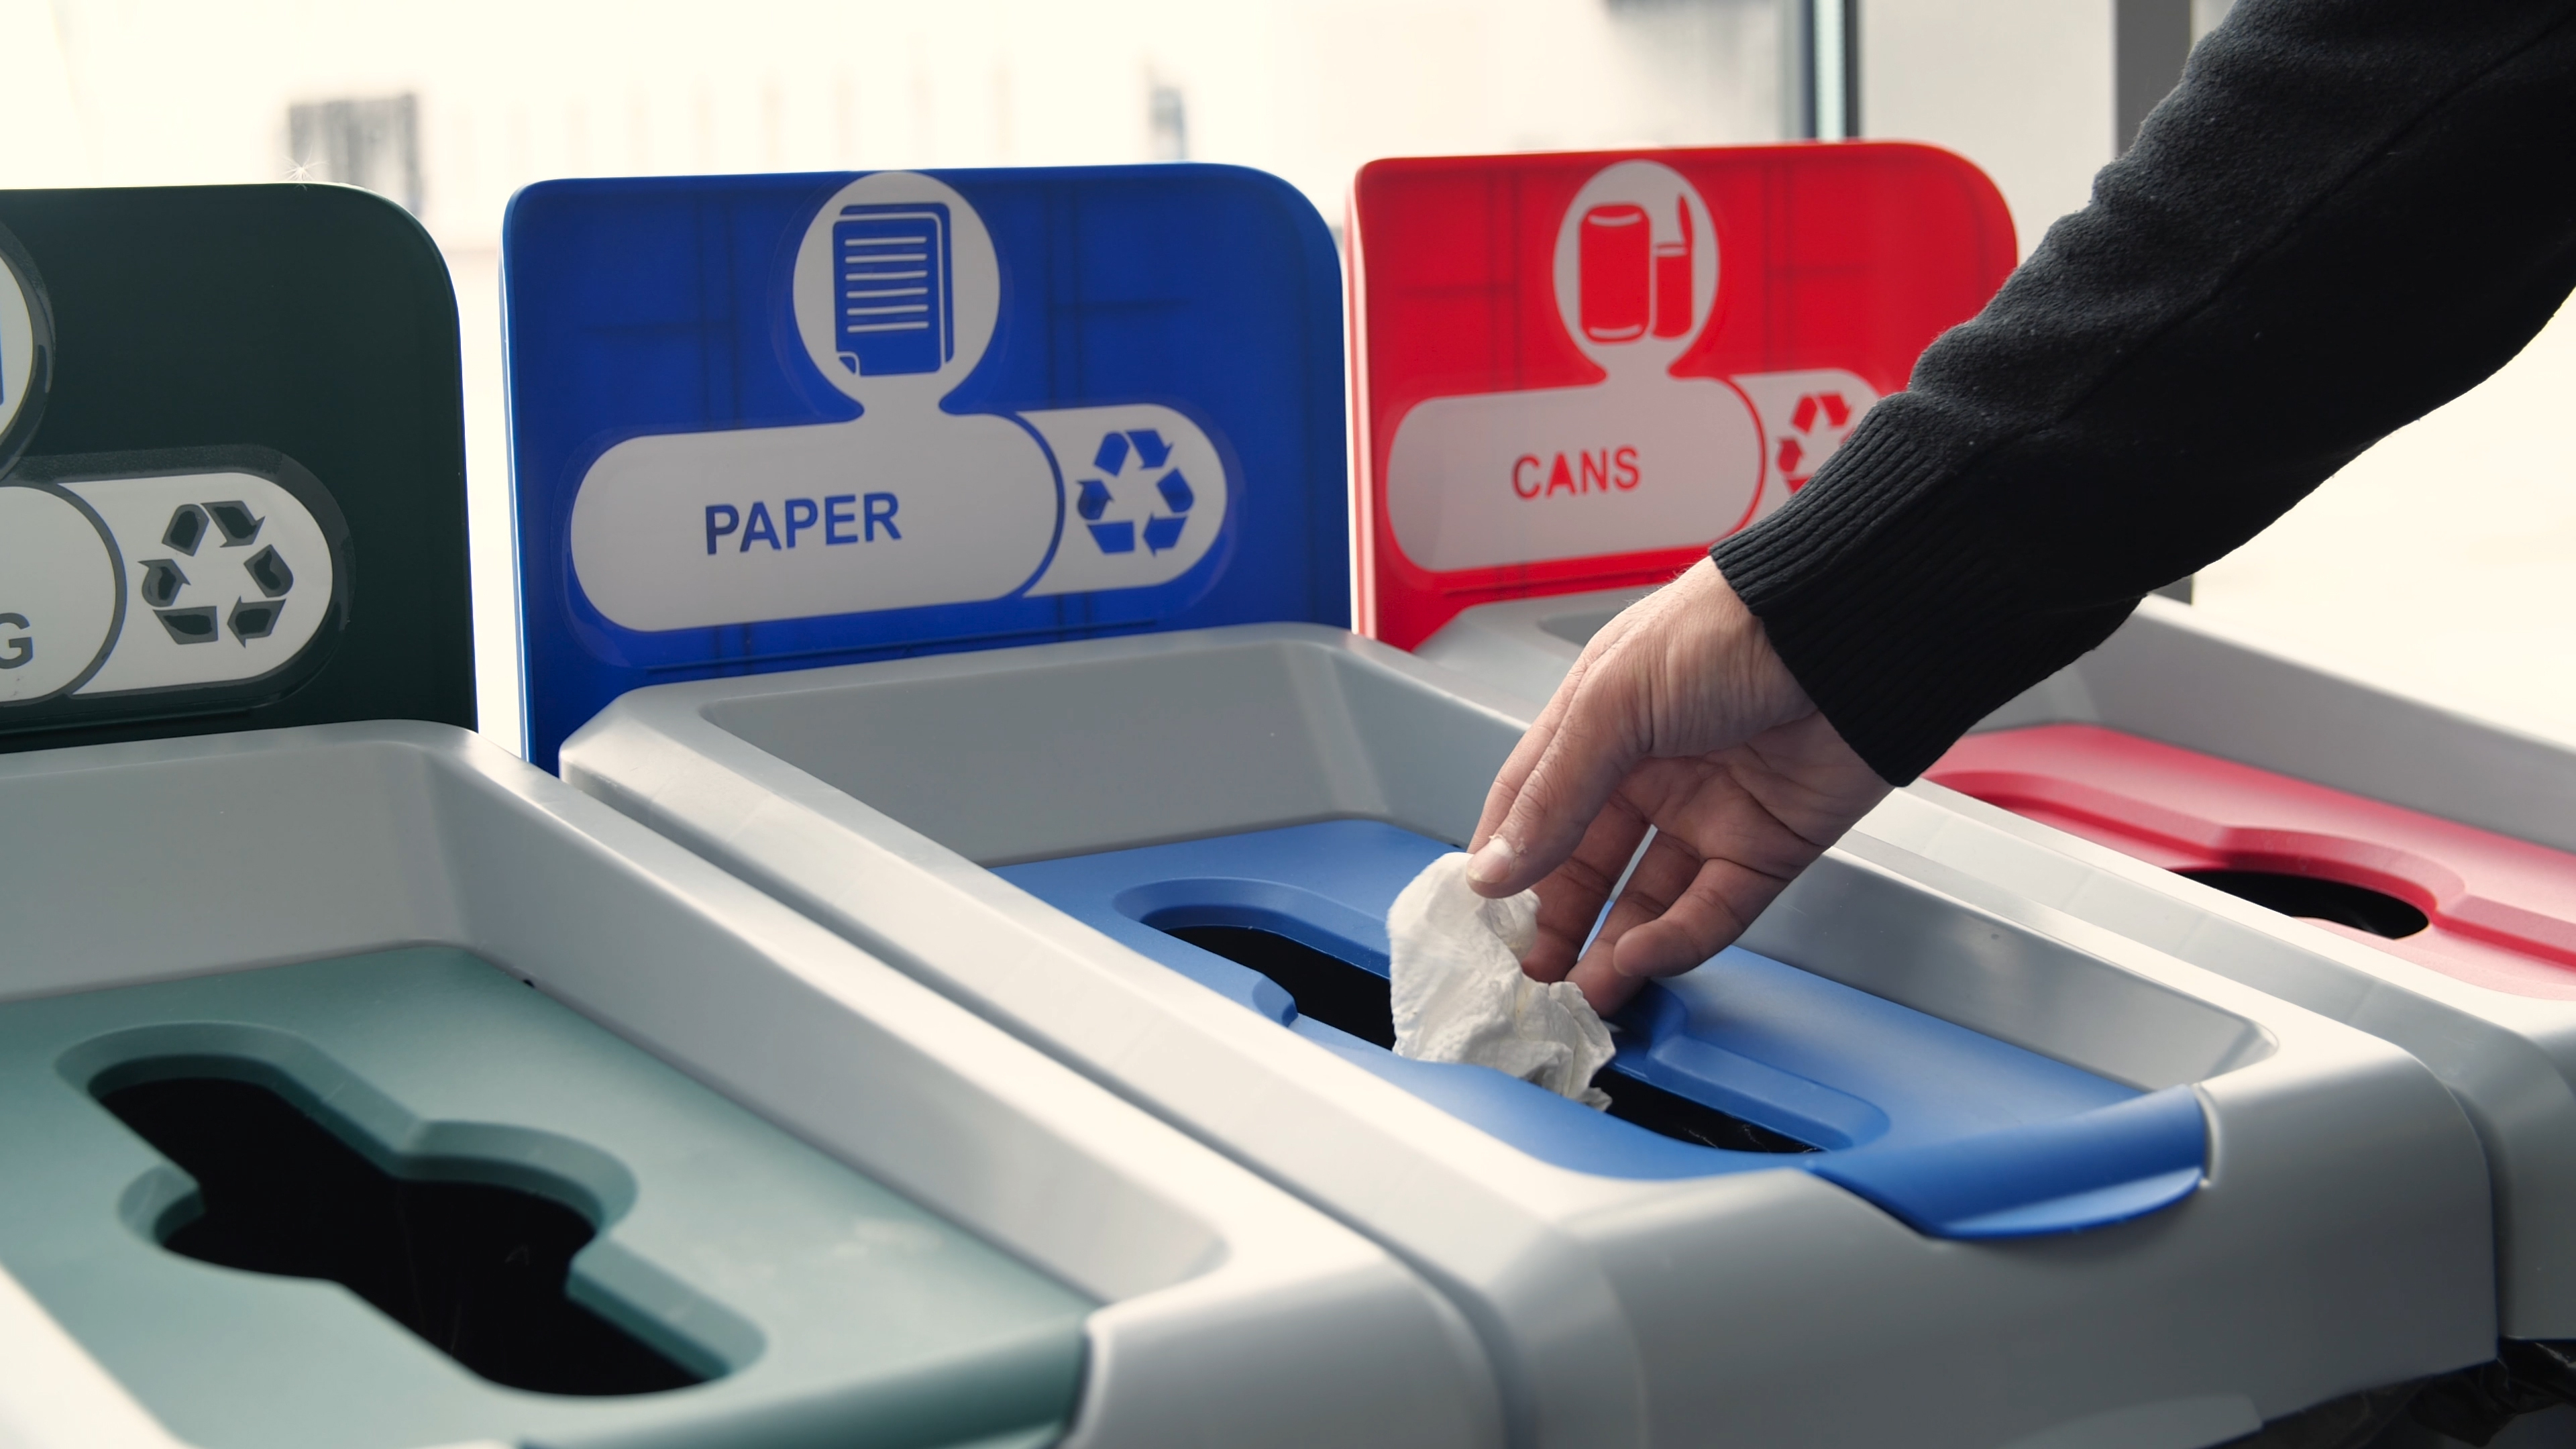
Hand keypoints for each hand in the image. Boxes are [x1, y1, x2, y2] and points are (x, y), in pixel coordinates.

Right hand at [1465, 560, 1891, 1013]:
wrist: (1851, 633)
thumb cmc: (1730, 629)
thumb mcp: (1613, 702)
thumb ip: (1554, 793)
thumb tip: (1494, 869)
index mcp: (1600, 724)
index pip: (1534, 806)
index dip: (1504, 862)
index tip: (1478, 918)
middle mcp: (1650, 773)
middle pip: (1588, 866)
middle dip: (1555, 924)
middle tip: (1527, 978)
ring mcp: (1709, 814)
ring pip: (1647, 903)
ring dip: (1611, 951)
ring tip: (1580, 994)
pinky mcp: (1767, 849)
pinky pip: (1713, 911)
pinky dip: (1675, 942)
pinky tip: (1639, 957)